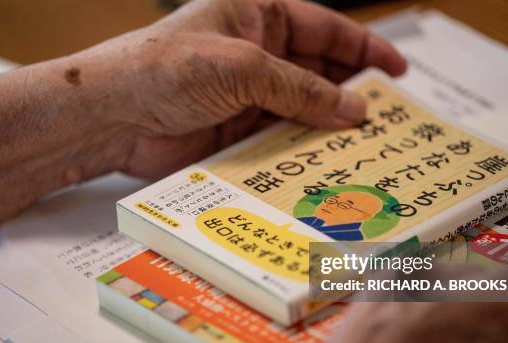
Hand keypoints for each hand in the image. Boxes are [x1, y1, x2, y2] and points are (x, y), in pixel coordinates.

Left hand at [75, 0, 405, 178]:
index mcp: (257, 16)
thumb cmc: (164, 69)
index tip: (395, 69)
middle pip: (317, 71)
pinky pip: (280, 138)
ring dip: (330, 126)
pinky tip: (326, 161)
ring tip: (367, 144)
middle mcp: (256, 54)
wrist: (111, 119)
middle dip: (351, 91)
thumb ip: (300, 89)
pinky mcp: (236, 131)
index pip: (323, 28)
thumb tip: (354, 108)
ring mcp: (247, 95)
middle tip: (388, 116)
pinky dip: (303, 149)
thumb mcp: (242, 68)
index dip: (362, 47)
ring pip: (302, 109)